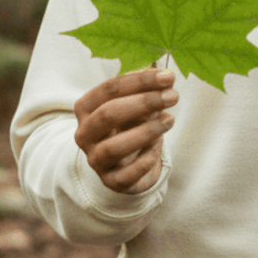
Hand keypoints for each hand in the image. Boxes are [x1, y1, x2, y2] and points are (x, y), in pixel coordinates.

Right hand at [73, 68, 178, 194]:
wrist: (123, 161)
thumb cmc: (130, 122)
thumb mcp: (134, 101)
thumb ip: (146, 88)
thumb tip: (165, 76)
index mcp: (86, 108)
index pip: (110, 88)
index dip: (140, 80)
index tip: (168, 76)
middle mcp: (84, 134)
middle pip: (109, 114)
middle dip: (144, 103)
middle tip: (173, 96)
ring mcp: (95, 159)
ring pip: (113, 147)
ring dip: (146, 131)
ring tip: (170, 119)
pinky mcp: (110, 181)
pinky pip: (125, 175)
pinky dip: (144, 161)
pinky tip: (158, 147)